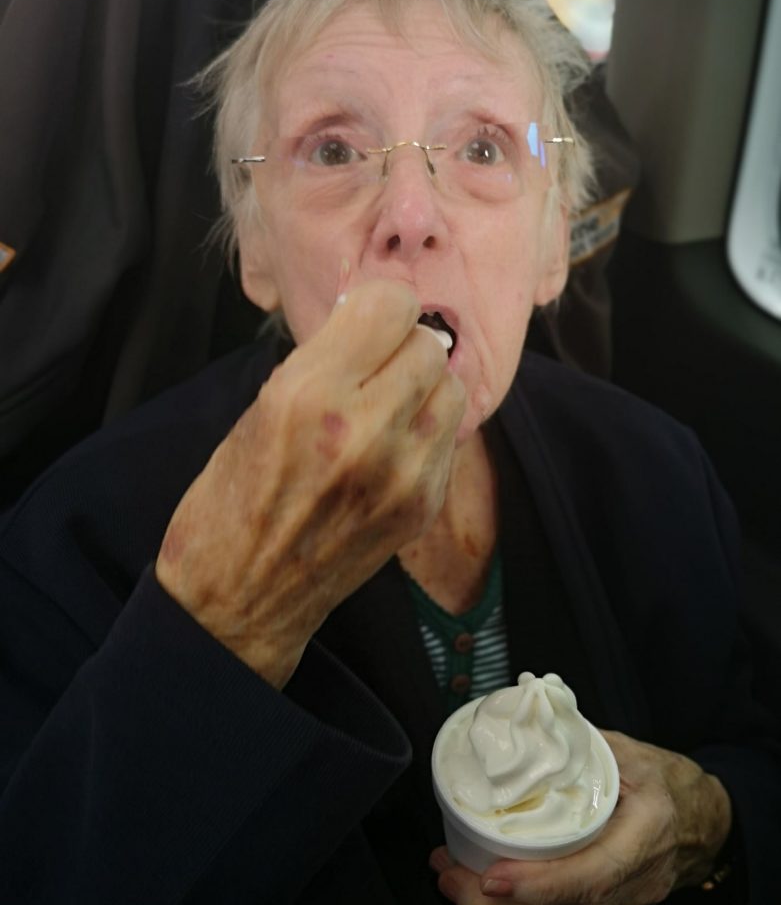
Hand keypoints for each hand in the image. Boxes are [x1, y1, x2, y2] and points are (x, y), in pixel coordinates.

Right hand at [156, 279, 465, 686]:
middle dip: (401, 346)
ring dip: (423, 387)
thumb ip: (324, 361)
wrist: (240, 598)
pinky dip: (428, 430)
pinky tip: (393, 448)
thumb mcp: (260, 408)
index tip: (365, 321)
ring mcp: (402, 475)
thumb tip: (374, 322)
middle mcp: (363, 431)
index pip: (391, 306)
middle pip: (428, 345)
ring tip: (387, 407)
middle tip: (373, 367)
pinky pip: (450, 437)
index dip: (379, 307)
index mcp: (307, 396)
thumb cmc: (232, 499)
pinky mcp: (423, 507)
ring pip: (452, 388)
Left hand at [430, 730, 732, 904]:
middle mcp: (635, 883)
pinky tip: (481, 890)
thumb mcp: (632, 751)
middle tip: (451, 878)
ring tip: (453, 882)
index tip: (493, 876)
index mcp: (644, 836)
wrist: (707, 819)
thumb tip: (528, 724)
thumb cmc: (670, 784)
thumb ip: (581, 742)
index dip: (539, 884)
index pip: (592, 875)